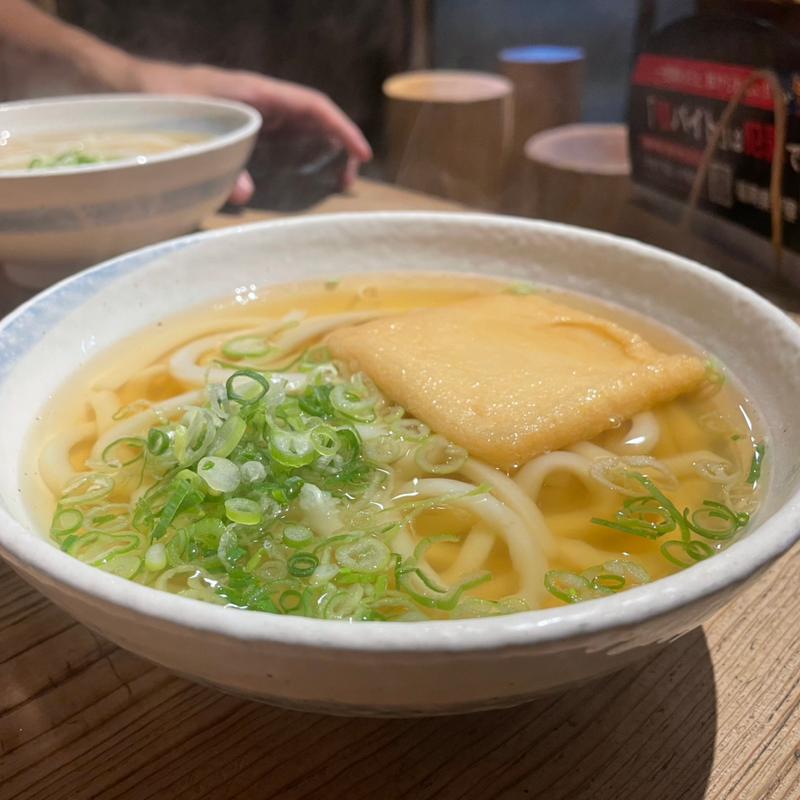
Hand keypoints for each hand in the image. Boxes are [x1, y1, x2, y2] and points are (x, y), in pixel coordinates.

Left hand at [130, 61, 372, 204]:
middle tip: (347, 182)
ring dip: (323, 153)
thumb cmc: (161, 101)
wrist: (130, 90)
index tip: (360, 154)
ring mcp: (255, 113)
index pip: (312, 106)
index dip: (341, 129)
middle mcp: (261, 101)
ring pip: (302, 129)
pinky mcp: (245, 127)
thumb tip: (243, 195)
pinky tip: (303, 178)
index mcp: (256, 93)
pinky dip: (302, 156)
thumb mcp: (191, 131)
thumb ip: (219, 160)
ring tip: (334, 182)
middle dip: (338, 146)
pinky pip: (283, 139)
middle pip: (314, 119)